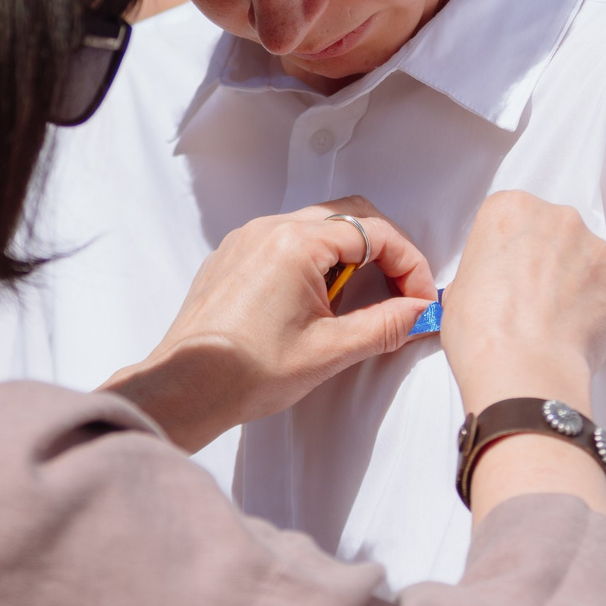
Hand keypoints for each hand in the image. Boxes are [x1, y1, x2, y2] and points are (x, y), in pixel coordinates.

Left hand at [104, 197, 435, 451]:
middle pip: (349, 216)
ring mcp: (247, 239)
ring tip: (356, 302)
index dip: (409, 264)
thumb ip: (385, 325)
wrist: (185, 389)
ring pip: (316, 225)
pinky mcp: (231, 255)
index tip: (419, 298)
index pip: (376, 232)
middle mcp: (270, 229)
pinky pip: (284, 240)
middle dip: (383, 250)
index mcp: (297, 244)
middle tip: (399, 291)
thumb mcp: (330, 351)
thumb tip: (420, 312)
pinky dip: (313, 259)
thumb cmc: (247, 372)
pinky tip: (315, 301)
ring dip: (348, 254)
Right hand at [442, 193, 605, 519]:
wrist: (524, 370)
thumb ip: (484, 271)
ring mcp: (594, 247)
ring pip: (583, 259)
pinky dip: (593, 307)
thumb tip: (493, 286)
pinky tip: (572, 331)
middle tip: (529, 299)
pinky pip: (605, 289)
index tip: (505, 275)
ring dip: (571, 282)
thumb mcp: (457, 288)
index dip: (507, 252)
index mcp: (510, 209)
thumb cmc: (482, 332)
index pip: (511, 219)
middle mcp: (557, 217)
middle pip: (551, 232)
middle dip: (544, 260)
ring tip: (552, 321)